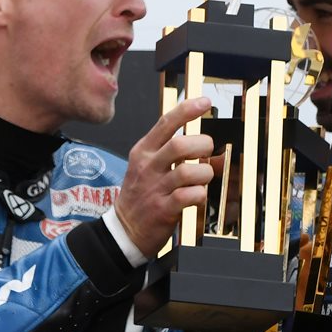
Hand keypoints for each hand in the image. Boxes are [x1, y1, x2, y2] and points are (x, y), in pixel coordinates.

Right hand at [116, 96, 213, 255]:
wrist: (124, 230)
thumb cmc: (140, 194)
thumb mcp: (146, 166)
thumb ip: (171, 152)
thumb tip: (206, 145)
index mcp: (143, 151)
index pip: (165, 123)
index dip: (187, 110)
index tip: (204, 102)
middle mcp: (148, 167)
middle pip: (179, 145)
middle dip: (201, 145)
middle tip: (207, 151)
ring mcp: (154, 188)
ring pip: (188, 171)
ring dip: (204, 173)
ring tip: (203, 178)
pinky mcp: (163, 210)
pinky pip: (189, 196)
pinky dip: (200, 194)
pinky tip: (197, 196)